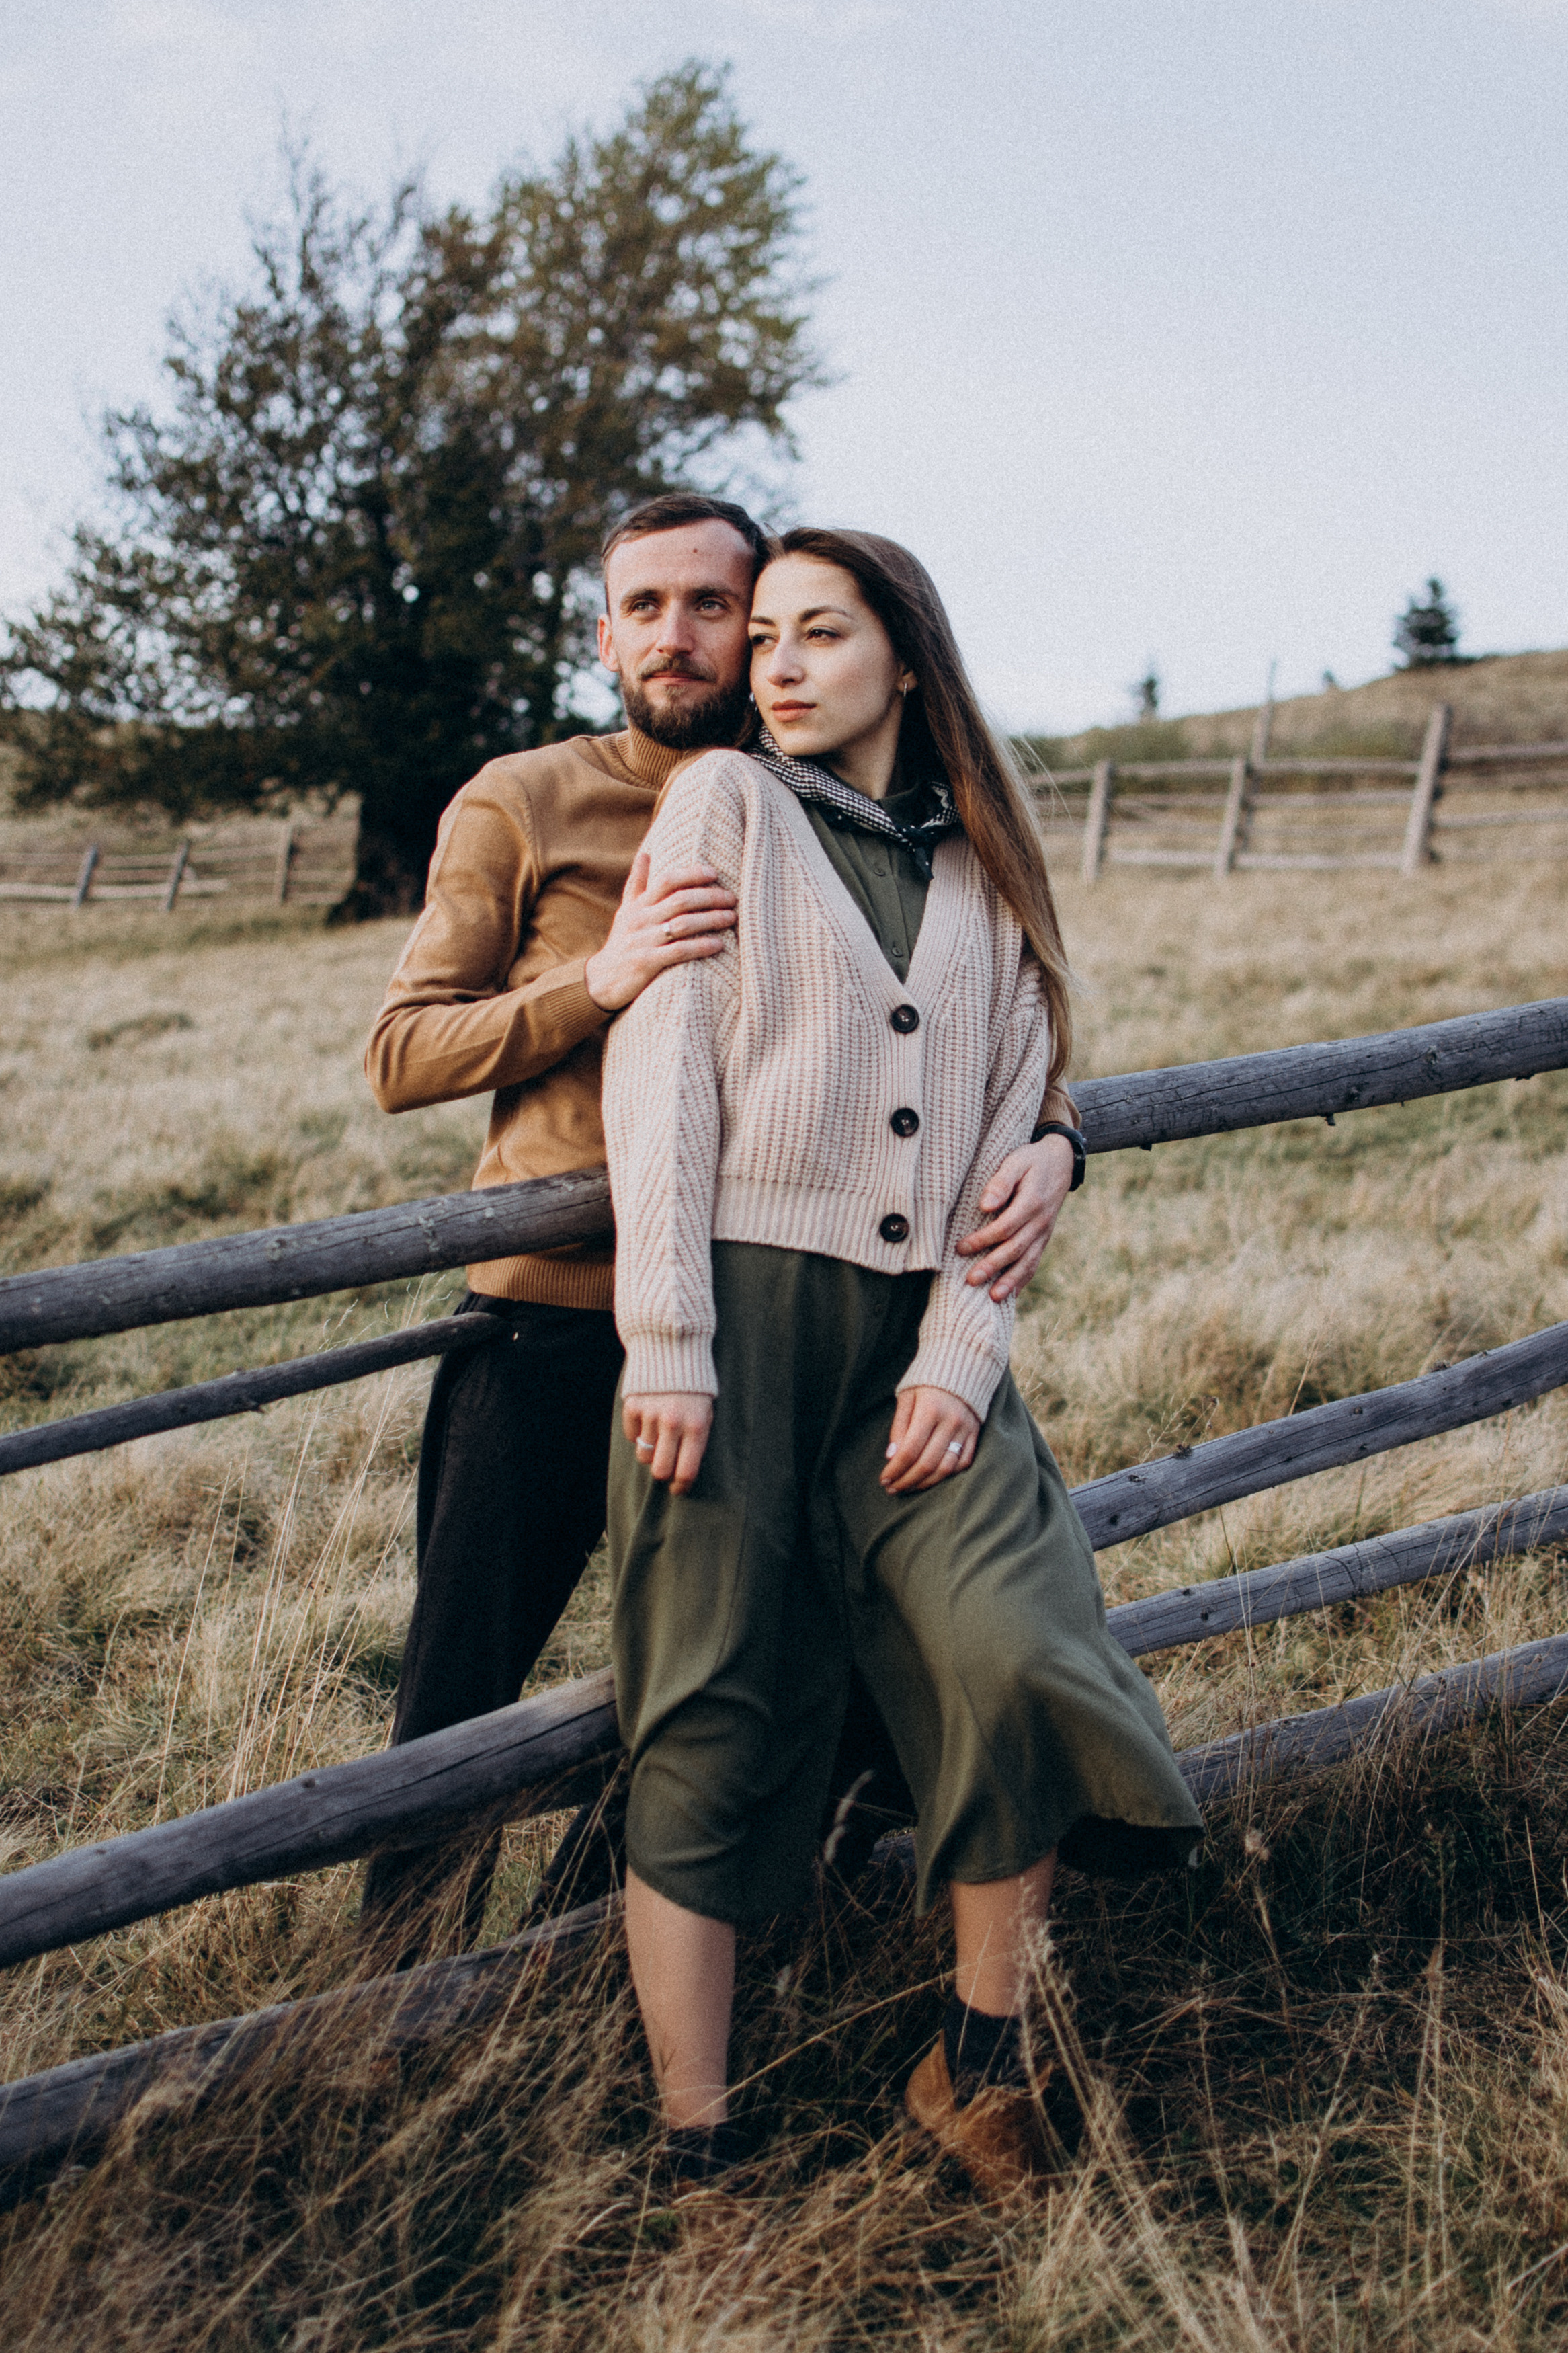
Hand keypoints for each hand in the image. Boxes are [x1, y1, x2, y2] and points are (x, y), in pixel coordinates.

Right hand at [584, 852, 736, 1012]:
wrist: (601, 981)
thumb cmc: (621, 943)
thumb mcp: (625, 911)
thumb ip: (637, 883)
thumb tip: (645, 853)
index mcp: (638, 905)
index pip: (666, 880)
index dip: (691, 873)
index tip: (714, 873)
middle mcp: (640, 919)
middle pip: (680, 900)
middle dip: (709, 897)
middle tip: (732, 898)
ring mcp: (643, 941)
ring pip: (682, 924)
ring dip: (710, 919)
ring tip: (731, 918)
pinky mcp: (646, 963)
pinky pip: (678, 951)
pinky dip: (700, 946)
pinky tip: (718, 944)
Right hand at [622, 1391, 713, 1494]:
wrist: (673, 1348)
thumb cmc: (695, 1388)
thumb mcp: (706, 1413)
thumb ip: (696, 1441)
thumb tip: (681, 1471)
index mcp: (696, 1426)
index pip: (686, 1471)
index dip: (681, 1486)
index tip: (678, 1488)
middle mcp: (672, 1422)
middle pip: (659, 1470)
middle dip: (662, 1473)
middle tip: (666, 1464)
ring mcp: (650, 1414)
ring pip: (643, 1455)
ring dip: (650, 1450)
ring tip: (659, 1434)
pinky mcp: (632, 1405)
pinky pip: (630, 1435)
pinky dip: (637, 1433)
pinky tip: (647, 1419)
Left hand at [882, 1386, 979, 1492]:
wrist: (962, 1364)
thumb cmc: (927, 1380)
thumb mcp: (906, 1396)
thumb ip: (899, 1427)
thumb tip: (892, 1457)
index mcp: (930, 1410)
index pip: (910, 1450)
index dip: (895, 1469)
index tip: (884, 1479)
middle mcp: (951, 1422)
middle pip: (927, 1463)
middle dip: (907, 1481)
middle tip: (893, 1489)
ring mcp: (966, 1429)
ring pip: (946, 1468)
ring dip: (925, 1483)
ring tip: (909, 1487)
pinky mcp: (975, 1433)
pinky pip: (963, 1463)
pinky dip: (947, 1475)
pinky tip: (931, 1478)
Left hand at [954, 1135, 1074, 1301]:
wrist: (1061, 1163)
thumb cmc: (1031, 1161)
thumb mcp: (1016, 1161)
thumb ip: (1001, 1181)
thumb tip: (985, 1205)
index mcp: (1032, 1202)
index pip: (1004, 1228)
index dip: (982, 1240)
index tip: (960, 1248)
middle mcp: (1041, 1222)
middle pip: (1015, 1249)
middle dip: (992, 1266)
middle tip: (970, 1280)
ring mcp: (1044, 1232)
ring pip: (1028, 1261)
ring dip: (1010, 1281)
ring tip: (993, 1298)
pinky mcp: (1044, 1238)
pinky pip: (1035, 1262)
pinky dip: (1023, 1279)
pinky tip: (1010, 1294)